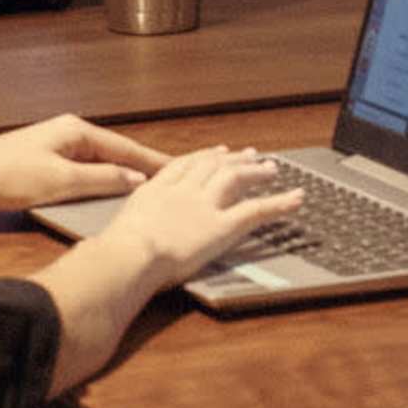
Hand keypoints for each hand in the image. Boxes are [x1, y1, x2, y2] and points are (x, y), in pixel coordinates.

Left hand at [0, 112, 168, 214]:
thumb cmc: (8, 177)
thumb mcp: (62, 181)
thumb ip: (102, 180)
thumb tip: (136, 180)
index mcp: (75, 130)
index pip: (125, 147)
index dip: (153, 161)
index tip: (179, 169)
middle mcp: (66, 134)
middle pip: (112, 154)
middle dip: (139, 168)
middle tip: (170, 182)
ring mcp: (52, 149)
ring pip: (95, 165)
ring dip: (117, 178)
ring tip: (145, 192)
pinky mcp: (39, 166)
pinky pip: (79, 173)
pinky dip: (96, 183)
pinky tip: (105, 197)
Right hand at [102, 146, 306, 291]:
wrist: (128, 255)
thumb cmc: (115, 253)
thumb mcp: (114, 235)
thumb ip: (121, 235)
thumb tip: (112, 250)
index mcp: (155, 190)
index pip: (185, 165)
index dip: (204, 156)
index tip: (215, 152)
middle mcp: (182, 191)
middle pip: (213, 166)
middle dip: (233, 159)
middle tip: (250, 154)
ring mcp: (204, 205)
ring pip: (235, 179)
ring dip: (256, 171)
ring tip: (272, 168)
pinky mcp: (222, 226)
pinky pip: (256, 210)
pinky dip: (280, 203)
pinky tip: (296, 199)